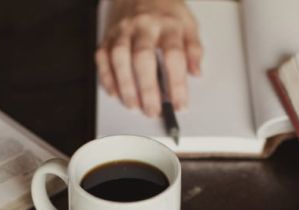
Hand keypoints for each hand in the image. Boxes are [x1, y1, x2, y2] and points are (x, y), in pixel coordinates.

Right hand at [96, 0, 201, 116]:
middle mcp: (144, 26)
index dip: (177, 83)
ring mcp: (123, 31)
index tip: (180, 104)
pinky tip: (115, 92)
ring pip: (119, 57)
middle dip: (147, 88)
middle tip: (153, 109)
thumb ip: (194, 49)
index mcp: (167, 25)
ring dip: (125, 85)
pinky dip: (107, 77)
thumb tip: (196, 72)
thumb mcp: (188, 24)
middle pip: (143, 58)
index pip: (174, 56)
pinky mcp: (109, 36)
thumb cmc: (165, 10)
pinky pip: (103, 57)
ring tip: (133, 104)